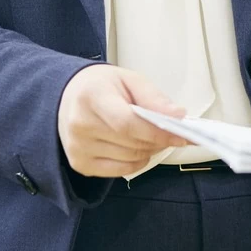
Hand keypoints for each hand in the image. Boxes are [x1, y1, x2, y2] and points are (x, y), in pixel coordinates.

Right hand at [56, 64, 183, 177]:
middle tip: (171, 132)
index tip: (180, 134)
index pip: (127, 123)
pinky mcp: (80, 164)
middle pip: (131, 143)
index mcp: (91, 96)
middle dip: (158, 141)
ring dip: (149, 150)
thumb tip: (177, 115)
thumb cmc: (102, 86)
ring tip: (151, 136)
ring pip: (129, 159)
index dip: (157, 132)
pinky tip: (137, 147)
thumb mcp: (129, 79)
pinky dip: (137, 162)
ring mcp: (78, 147)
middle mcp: (80, 124)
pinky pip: (120, 171)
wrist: (70, 96)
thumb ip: (154, 97)